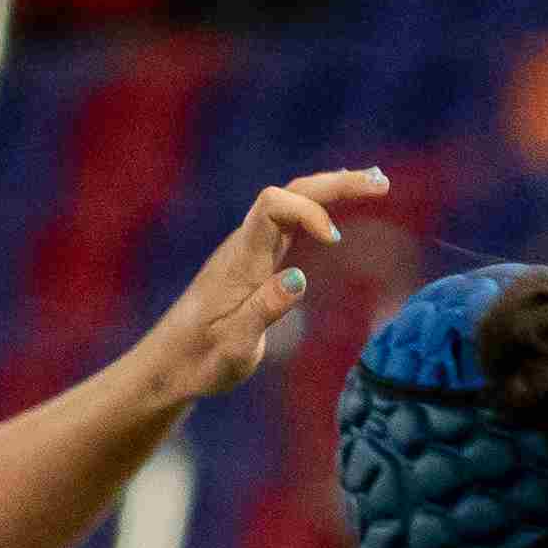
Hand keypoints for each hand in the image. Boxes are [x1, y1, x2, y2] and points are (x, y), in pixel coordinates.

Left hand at [143, 167, 389, 404]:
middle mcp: (244, 246)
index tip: (335, 241)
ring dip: (332, 190)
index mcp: (240, 261)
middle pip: (289, 193)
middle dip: (334, 185)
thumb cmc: (199, 362)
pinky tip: (343, 205)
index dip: (309, 210)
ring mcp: (249, 251)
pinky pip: (289, 220)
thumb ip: (263, 313)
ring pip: (291, 202)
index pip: (273, 207)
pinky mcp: (254, 261)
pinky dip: (321, 207)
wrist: (167, 365)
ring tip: (377, 183)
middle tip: (380, 183)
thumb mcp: (233, 349)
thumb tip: (300, 278)